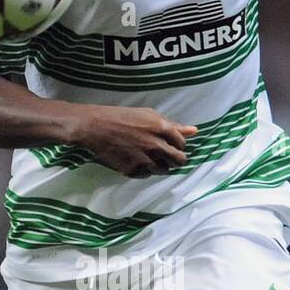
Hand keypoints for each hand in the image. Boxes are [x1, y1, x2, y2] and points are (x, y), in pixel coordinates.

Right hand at [73, 105, 197, 177]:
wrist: (95, 128)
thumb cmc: (122, 117)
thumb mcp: (149, 115)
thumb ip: (172, 125)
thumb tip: (194, 131)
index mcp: (162, 129)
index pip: (182, 144)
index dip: (178, 146)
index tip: (172, 146)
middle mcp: (156, 146)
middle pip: (179, 161)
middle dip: (176, 160)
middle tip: (167, 157)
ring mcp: (145, 160)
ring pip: (164, 170)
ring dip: (160, 166)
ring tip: (148, 157)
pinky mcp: (134, 170)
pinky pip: (147, 175)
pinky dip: (144, 170)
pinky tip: (135, 160)